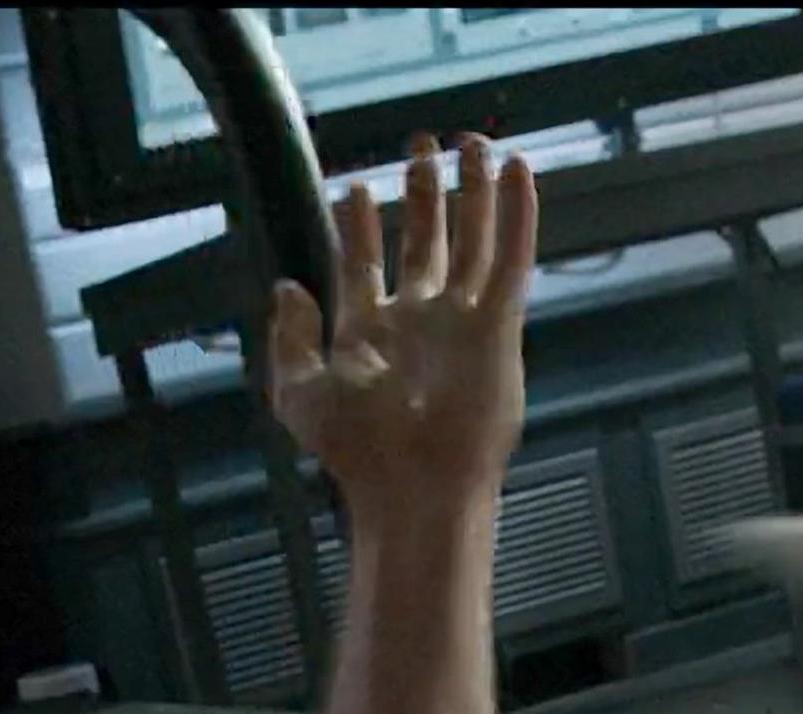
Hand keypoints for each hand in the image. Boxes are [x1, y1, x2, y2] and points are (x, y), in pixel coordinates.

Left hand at [265, 133, 537, 521]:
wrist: (416, 482)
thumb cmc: (356, 448)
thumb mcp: (299, 392)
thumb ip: (289, 338)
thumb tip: (286, 287)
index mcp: (368, 332)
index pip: (362, 265)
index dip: (356, 226)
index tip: (351, 188)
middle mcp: (417, 320)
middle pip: (423, 242)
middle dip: (420, 195)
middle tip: (420, 149)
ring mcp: (461, 320)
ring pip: (472, 240)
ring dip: (472, 192)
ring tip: (471, 143)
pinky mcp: (498, 325)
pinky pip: (511, 258)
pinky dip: (516, 214)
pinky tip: (517, 171)